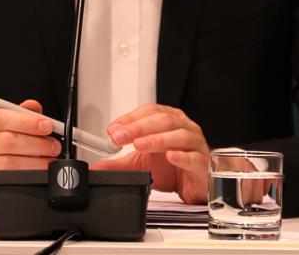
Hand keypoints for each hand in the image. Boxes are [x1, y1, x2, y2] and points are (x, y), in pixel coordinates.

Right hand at [0, 99, 60, 207]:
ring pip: (6, 164)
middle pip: (6, 141)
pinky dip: (24, 179)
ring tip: (48, 161)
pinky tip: (36, 176)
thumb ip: (22, 114)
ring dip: (34, 163)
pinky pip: (2, 183)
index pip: (1, 118)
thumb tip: (34, 107)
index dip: (27, 122)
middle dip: (36, 144)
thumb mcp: (9, 124)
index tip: (47, 125)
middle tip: (53, 146)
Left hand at [91, 103, 209, 203]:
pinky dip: (181, 156)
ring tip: (139, 144)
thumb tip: (96, 166)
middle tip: (120, 137)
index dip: (130, 119)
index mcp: (168, 121)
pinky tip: (170, 156)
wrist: (192, 186)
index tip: (113, 129)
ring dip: (157, 139)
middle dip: (138, 127)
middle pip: (162, 120)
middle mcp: (183, 128)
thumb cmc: (171, 168)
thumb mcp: (139, 163)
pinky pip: (193, 157)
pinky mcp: (202, 164)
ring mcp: (195, 144)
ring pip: (178, 135)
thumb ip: (118, 164)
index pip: (148, 112)